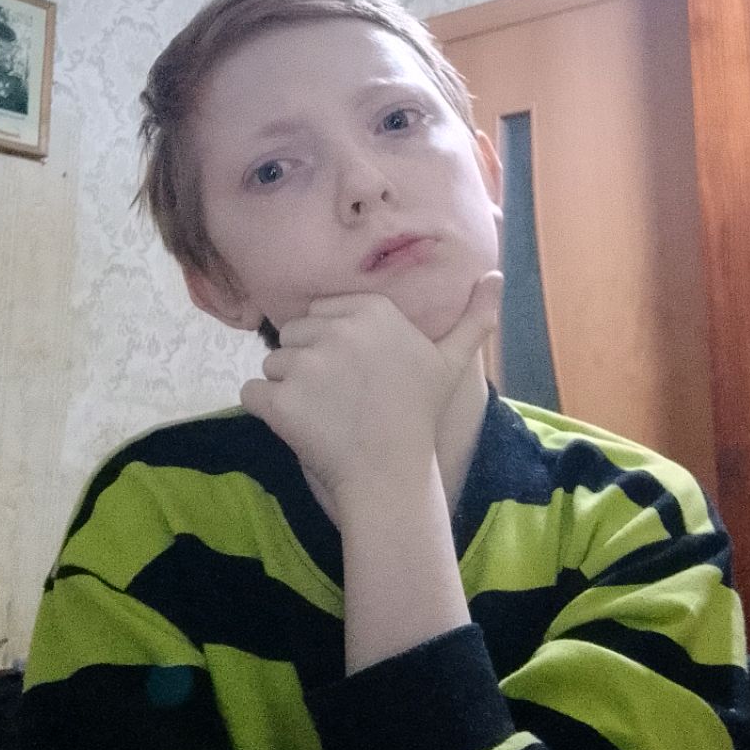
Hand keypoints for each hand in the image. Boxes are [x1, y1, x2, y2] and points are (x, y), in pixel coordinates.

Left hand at [240, 272, 501, 510]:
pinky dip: (264, 409)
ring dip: (286, 387)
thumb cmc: (417, 415)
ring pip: (272, 364)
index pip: (321, 312)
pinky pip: (252, 392)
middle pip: (294, 335)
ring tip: (319, 414)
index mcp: (371, 310)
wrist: (391, 475)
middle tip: (336, 397)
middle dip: (307, 363)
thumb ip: (475, 316)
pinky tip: (292, 426)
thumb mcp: (452, 361)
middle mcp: (336, 329)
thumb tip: (497, 274)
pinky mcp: (279, 399)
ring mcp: (305, 364)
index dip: (331, 344)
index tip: (353, 374)